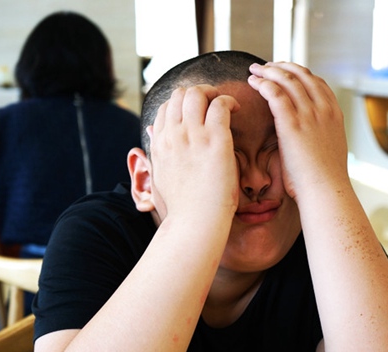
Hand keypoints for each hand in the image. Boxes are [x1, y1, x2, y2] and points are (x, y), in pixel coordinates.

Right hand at [148, 85, 240, 221]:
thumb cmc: (182, 207)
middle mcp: (173, 135)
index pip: (166, 108)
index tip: (197, 112)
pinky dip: (229, 101)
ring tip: (225, 104)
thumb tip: (151, 133)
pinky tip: (236, 110)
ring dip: (213, 93)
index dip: (182, 104)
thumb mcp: (160, 176)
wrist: (194, 223)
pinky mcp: (215, 140)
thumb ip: (157, 152)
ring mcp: (193, 136)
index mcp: (160, 144)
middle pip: (180, 94)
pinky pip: (220, 105)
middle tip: (213, 102)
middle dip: (197, 92)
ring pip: (198, 93)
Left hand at [247, 62, 348, 199]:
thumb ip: (320, 136)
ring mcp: (309, 114)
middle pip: (302, 75)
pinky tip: (253, 82)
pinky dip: (263, 83)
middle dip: (282, 66)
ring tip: (255, 69)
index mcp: (334, 114)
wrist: (325, 190)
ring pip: (287, 79)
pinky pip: (275, 92)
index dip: (298, 73)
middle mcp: (324, 109)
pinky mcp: (292, 122)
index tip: (284, 72)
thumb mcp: (329, 151)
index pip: (317, 82)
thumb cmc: (323, 180)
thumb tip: (310, 138)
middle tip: (266, 66)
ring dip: (269, 71)